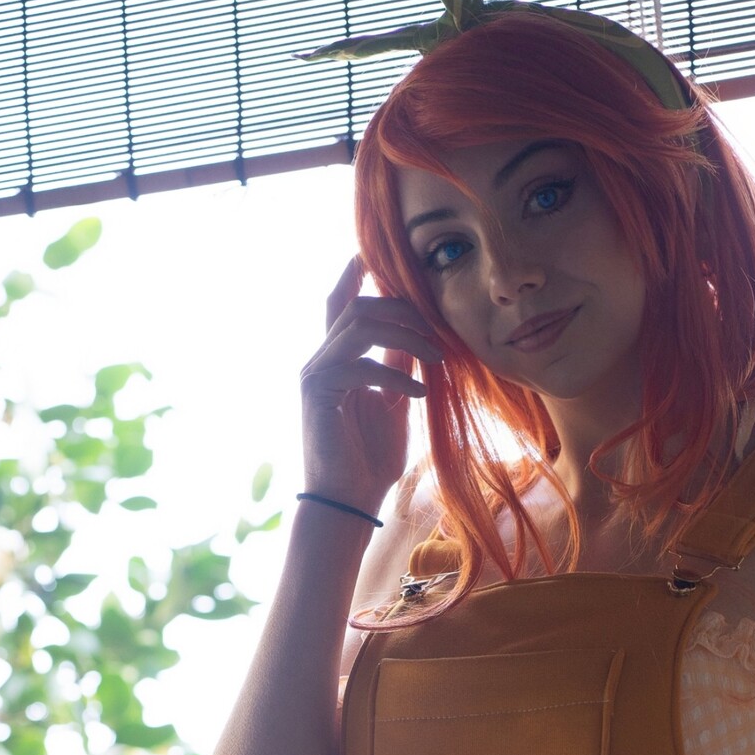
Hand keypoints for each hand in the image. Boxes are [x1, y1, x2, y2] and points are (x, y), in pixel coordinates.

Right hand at [300, 255, 443, 519]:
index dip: (355, 274)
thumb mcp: (394, 402)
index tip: (377, 253)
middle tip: (439, 330)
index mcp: (337, 359)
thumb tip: (418, 336)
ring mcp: (315, 373)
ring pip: (359, 325)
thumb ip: (399, 365)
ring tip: (437, 358)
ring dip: (405, 336)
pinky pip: (360, 365)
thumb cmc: (370, 459)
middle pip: (358, 306)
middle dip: (403, 310)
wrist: (348, 501)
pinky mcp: (318, 391)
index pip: (341, 304)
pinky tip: (420, 392)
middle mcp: (320, 359)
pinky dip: (395, 374)